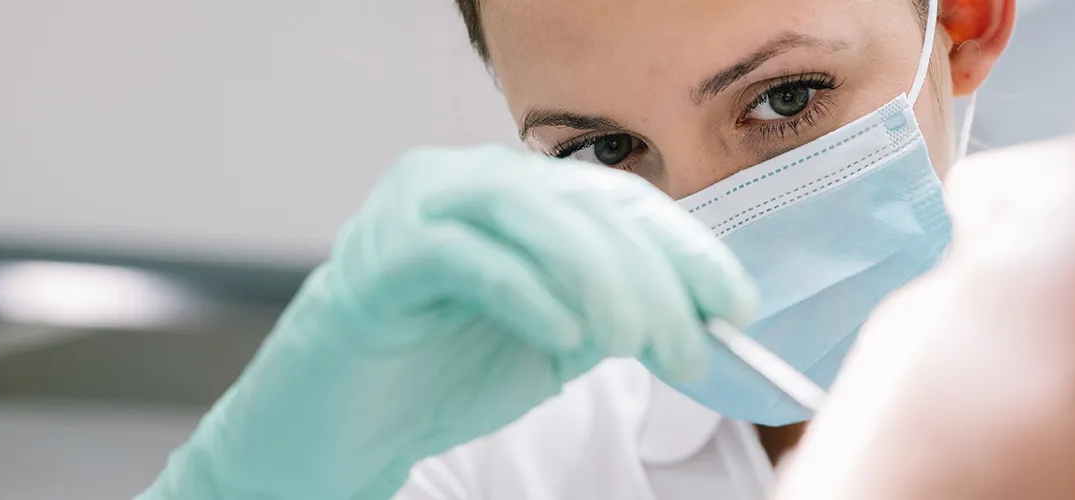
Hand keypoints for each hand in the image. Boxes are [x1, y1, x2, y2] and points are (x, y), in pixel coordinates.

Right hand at [141, 145, 757, 499]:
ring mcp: (413, 212)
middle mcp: (461, 181)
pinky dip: (526, 291)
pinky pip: (463, 257)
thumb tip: (705, 314)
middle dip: (651, 275)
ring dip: (597, 275)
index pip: (617, 197)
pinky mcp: (378, 260)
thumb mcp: (557, 340)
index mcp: (511, 190)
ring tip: (632, 340)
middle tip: (688, 344)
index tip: (734, 303)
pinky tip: (566, 335)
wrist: (340, 428)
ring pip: (527, 211)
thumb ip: (619, 314)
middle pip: (580, 202)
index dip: (684, 247)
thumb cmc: (439, 376)